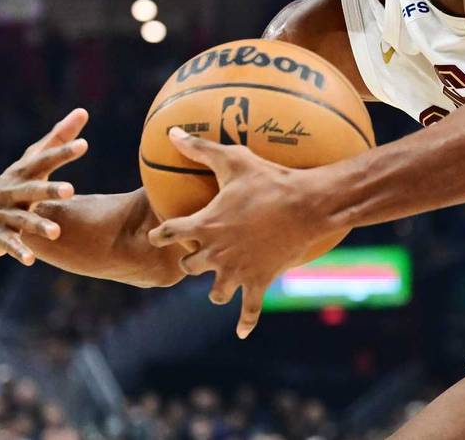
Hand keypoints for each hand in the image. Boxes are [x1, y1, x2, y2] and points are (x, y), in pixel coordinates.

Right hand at [0, 108, 88, 259]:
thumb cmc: (10, 185)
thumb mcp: (32, 162)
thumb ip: (57, 138)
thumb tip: (83, 111)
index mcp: (23, 172)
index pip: (44, 159)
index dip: (62, 152)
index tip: (84, 144)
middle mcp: (12, 190)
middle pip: (33, 188)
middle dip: (50, 190)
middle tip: (71, 190)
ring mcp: (2, 212)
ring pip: (22, 219)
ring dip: (38, 224)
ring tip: (56, 232)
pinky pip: (8, 242)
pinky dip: (18, 250)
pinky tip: (30, 260)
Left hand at [147, 128, 332, 338]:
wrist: (307, 206)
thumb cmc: (268, 180)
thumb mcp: (233, 159)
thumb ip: (199, 148)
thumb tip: (171, 131)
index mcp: (204, 226)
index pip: (168, 234)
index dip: (160, 235)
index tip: (157, 235)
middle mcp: (215, 253)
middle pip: (189, 266)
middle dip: (190, 260)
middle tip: (196, 252)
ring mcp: (237, 270)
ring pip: (215, 291)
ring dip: (215, 287)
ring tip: (219, 283)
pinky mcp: (259, 281)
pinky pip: (250, 309)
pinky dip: (245, 321)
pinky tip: (241, 332)